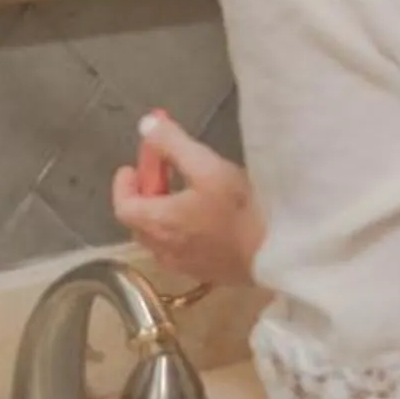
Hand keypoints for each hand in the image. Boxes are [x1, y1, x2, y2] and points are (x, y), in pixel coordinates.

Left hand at [109, 110, 263, 286]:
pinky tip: (201, 219)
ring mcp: (183, 265)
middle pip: (139, 222)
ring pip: (158, 238)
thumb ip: (173, 144)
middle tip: (160, 174)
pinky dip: (177, 231)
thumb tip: (146, 125)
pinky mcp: (203, 273)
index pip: (123, 206)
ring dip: (161, 214)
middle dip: (144, 195)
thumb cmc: (239, 209)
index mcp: (158, 223)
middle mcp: (163, 249)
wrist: (276, 254)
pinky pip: (177, 250)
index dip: (123, 184)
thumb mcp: (207, 166)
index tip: (133, 166)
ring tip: (181, 194)